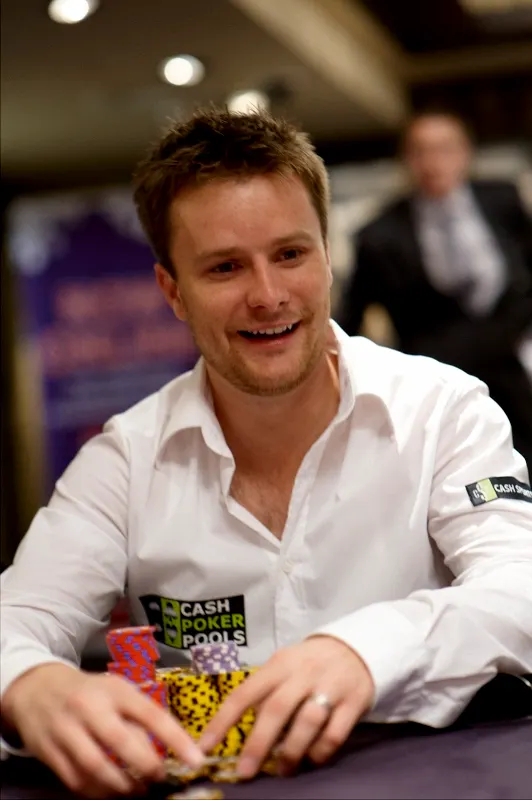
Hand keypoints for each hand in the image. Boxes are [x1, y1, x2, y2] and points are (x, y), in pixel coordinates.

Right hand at [2, 663, 203, 797]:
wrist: (37, 688)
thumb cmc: (89, 692)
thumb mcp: (116, 691)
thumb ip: (139, 714)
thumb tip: (172, 746)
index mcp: (114, 689)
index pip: (150, 713)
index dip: (175, 738)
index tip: (196, 759)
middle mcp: (90, 707)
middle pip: (121, 742)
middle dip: (145, 766)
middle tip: (159, 778)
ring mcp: (66, 730)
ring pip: (96, 767)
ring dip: (121, 786)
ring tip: (136, 790)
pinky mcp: (48, 752)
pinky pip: (76, 780)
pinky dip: (96, 792)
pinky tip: (110, 791)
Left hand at [199, 636, 373, 777]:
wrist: (355, 648)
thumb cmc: (309, 664)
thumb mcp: (283, 668)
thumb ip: (265, 693)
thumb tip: (238, 731)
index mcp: (278, 665)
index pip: (245, 692)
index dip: (223, 720)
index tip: (205, 746)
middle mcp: (302, 673)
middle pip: (276, 709)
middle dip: (258, 744)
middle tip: (245, 772)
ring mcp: (330, 686)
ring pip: (307, 722)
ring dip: (292, 751)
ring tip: (283, 769)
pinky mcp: (353, 702)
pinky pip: (334, 733)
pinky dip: (321, 752)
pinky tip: (313, 758)